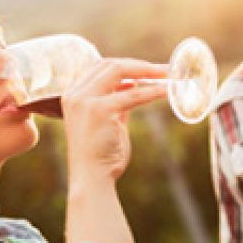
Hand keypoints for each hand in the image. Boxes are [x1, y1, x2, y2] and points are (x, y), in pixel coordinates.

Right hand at [61, 58, 166, 181]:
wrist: (91, 178)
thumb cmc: (100, 154)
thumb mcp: (108, 121)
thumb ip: (116, 101)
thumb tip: (132, 84)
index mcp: (73, 96)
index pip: (100, 68)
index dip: (127, 65)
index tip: (148, 69)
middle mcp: (75, 95)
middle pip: (109, 64)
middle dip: (139, 64)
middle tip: (164, 69)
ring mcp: (85, 101)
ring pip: (118, 71)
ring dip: (147, 71)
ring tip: (168, 74)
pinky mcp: (99, 110)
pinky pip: (133, 94)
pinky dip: (152, 91)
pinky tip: (167, 91)